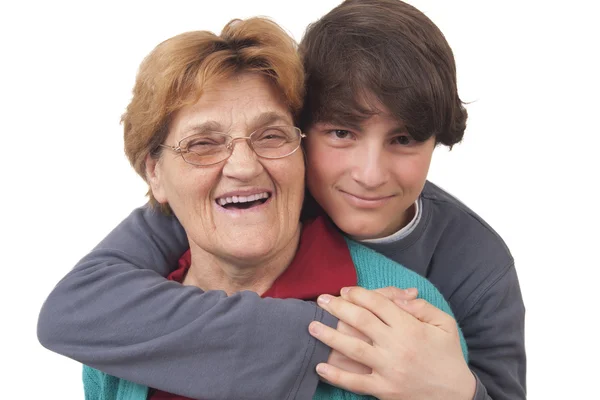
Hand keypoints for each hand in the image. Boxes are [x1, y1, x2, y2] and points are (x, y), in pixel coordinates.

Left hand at [309, 287, 474, 399]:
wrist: (456, 395)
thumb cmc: (448, 355)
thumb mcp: (445, 323)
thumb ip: (421, 307)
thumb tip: (399, 297)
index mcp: (410, 328)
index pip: (378, 304)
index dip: (359, 294)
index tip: (345, 290)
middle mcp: (397, 347)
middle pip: (361, 321)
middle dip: (338, 308)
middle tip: (321, 300)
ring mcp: (388, 370)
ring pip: (353, 349)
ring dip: (329, 336)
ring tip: (312, 326)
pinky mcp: (384, 390)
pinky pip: (355, 383)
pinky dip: (336, 376)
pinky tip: (320, 367)